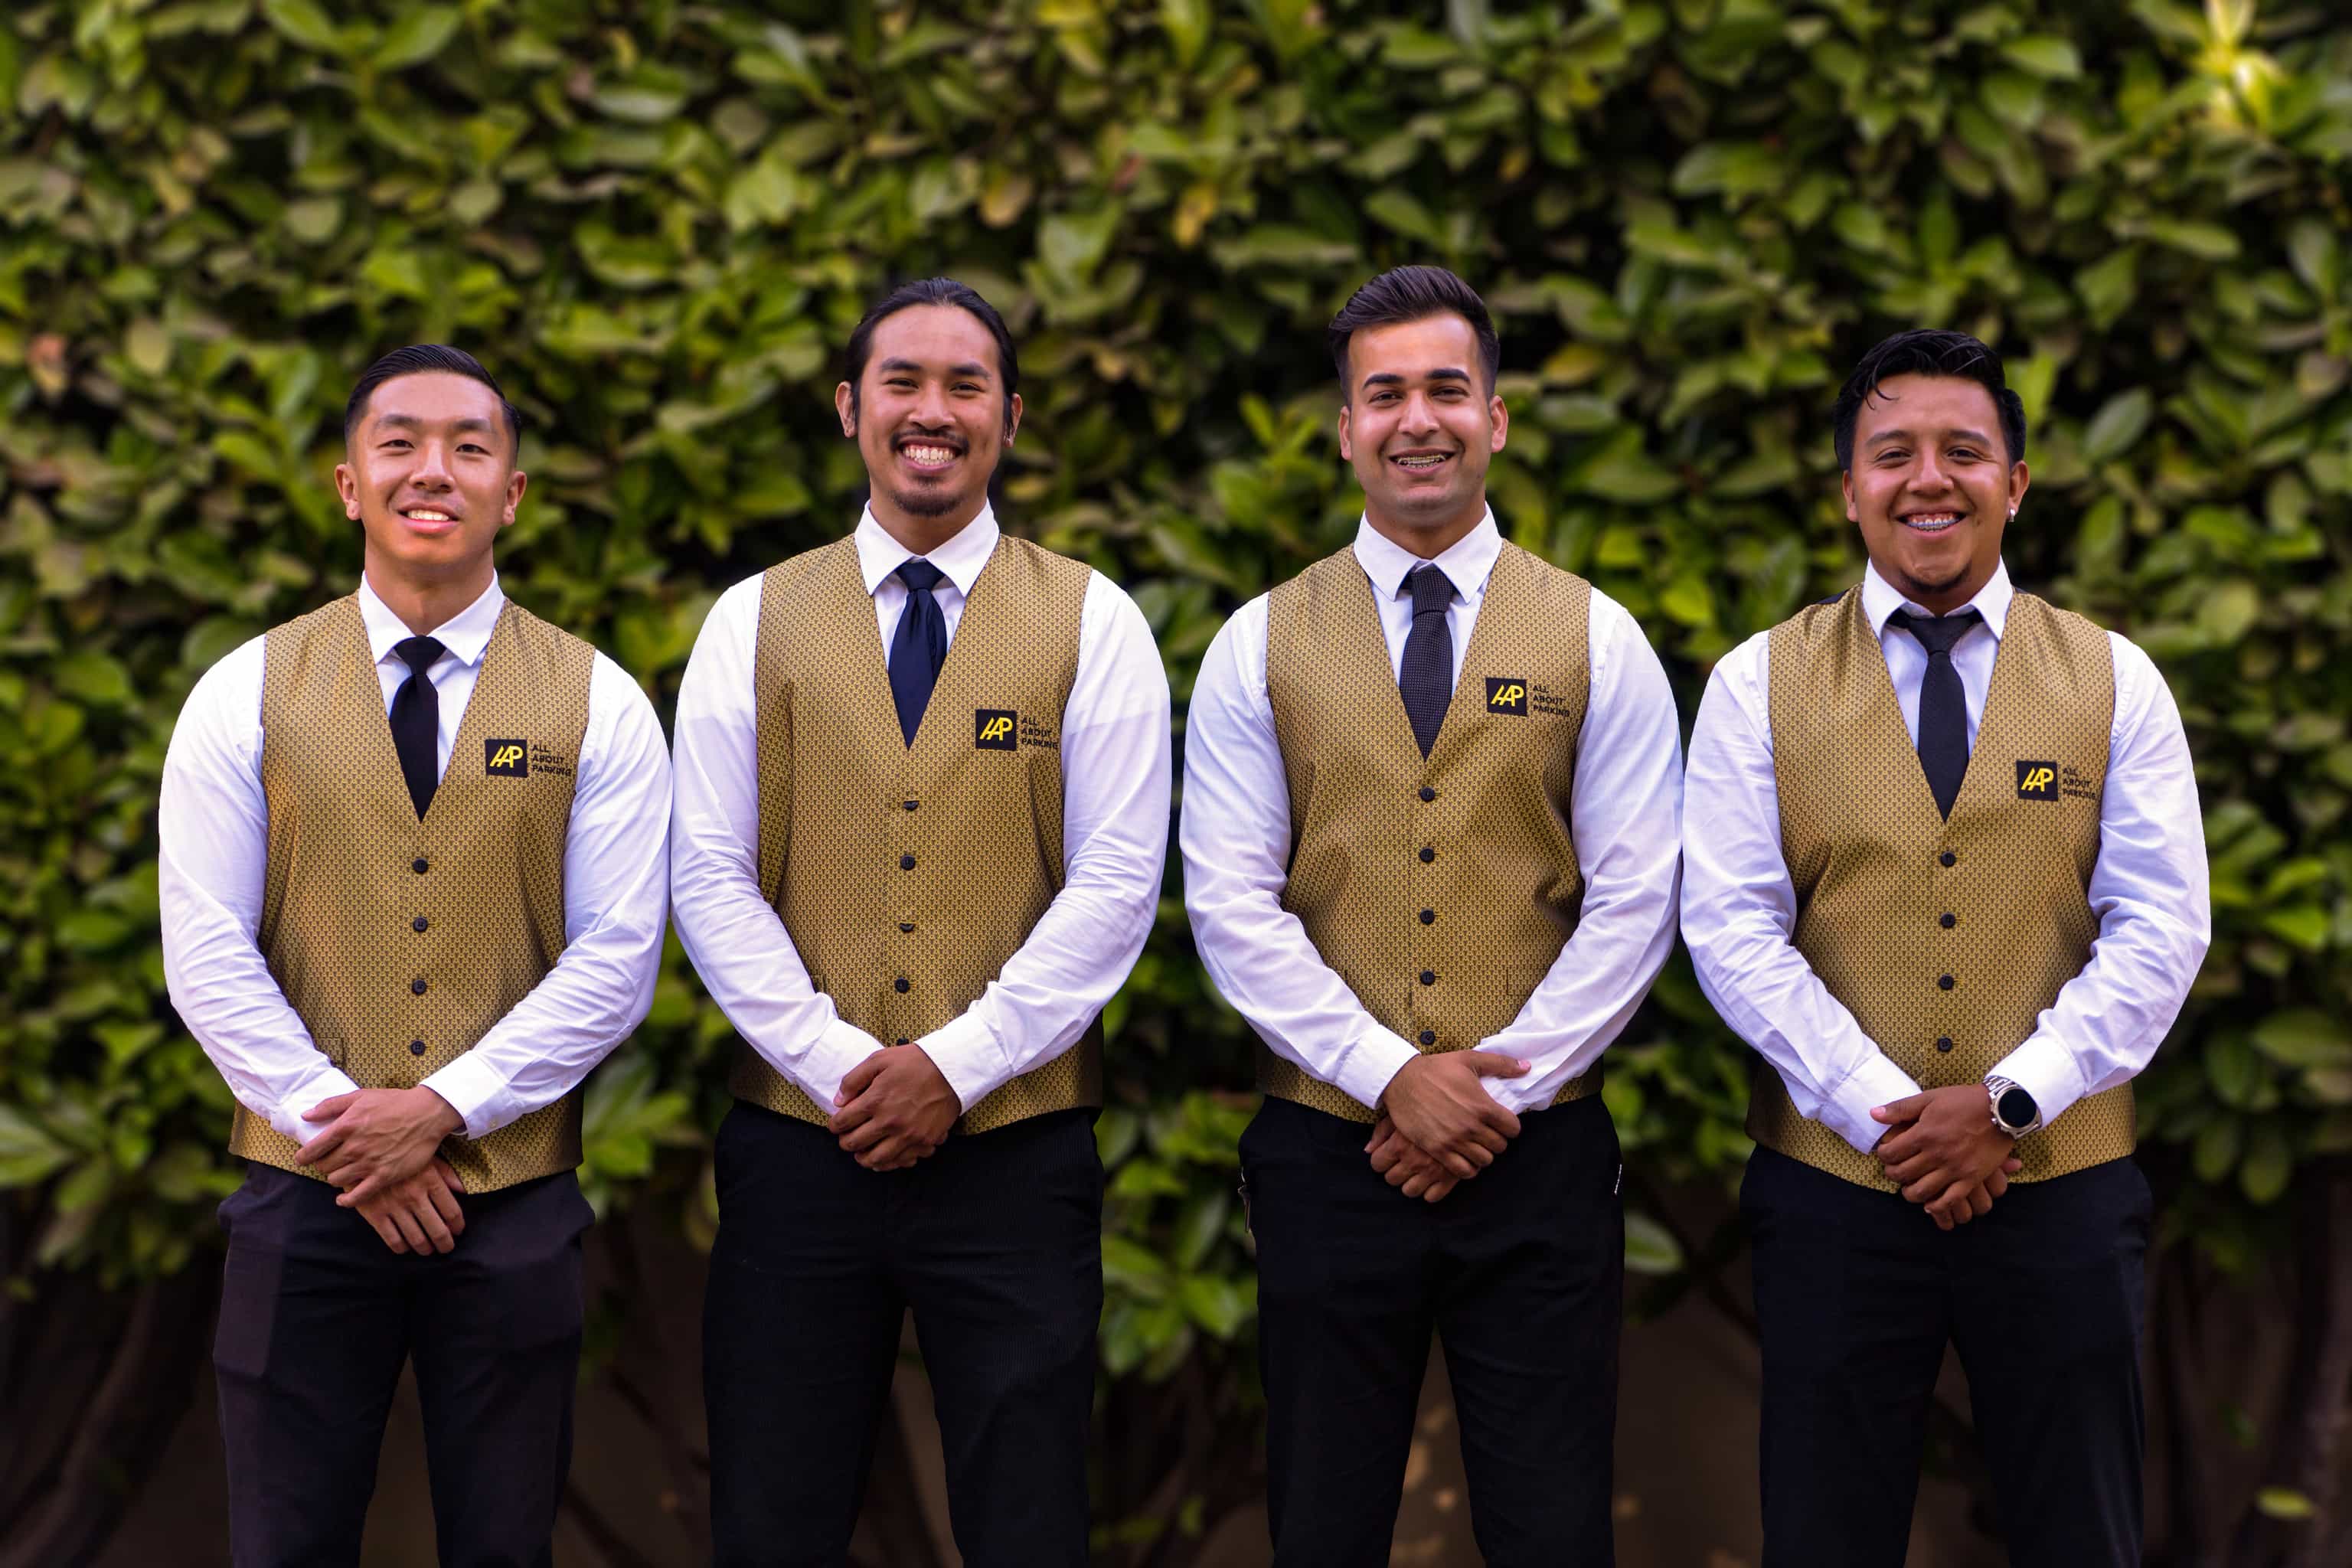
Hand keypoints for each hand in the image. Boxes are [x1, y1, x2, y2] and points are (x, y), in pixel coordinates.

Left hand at [300, 1087, 463, 1203]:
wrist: (427, 1113)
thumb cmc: (394, 1102)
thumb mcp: (361, 1095)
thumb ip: (330, 1105)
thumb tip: (306, 1115)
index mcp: (346, 1126)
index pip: (312, 1150)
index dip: (303, 1157)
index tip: (304, 1158)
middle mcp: (354, 1147)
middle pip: (324, 1166)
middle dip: (323, 1164)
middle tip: (330, 1161)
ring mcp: (369, 1163)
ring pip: (336, 1180)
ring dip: (335, 1177)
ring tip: (342, 1172)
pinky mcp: (384, 1176)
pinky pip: (357, 1196)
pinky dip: (346, 1200)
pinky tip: (343, 1199)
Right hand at [353, 1157, 465, 1254]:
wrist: (361, 1154)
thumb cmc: (398, 1155)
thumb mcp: (425, 1157)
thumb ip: (447, 1174)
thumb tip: (465, 1189)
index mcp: (430, 1180)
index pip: (452, 1212)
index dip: (458, 1226)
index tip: (458, 1230)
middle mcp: (414, 1195)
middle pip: (438, 1230)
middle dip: (445, 1243)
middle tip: (447, 1247)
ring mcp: (394, 1206)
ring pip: (417, 1239)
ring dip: (425, 1248)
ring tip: (428, 1249)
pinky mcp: (375, 1214)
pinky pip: (393, 1240)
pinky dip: (402, 1248)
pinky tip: (406, 1247)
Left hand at [829, 1045, 959, 1170]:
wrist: (951, 1069)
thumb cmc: (915, 1062)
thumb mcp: (879, 1059)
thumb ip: (854, 1079)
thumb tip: (839, 1101)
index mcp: (875, 1100)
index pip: (842, 1122)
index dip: (834, 1125)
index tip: (836, 1124)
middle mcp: (888, 1122)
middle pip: (854, 1144)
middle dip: (845, 1141)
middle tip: (847, 1137)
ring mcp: (907, 1135)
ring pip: (875, 1160)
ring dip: (863, 1157)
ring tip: (862, 1152)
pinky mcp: (924, 1141)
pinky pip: (901, 1162)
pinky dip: (889, 1163)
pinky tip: (884, 1157)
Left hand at [1365, 1115, 1459, 1202]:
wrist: (1464, 1109)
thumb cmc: (1427, 1108)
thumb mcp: (1401, 1113)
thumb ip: (1381, 1132)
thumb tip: (1368, 1151)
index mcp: (1399, 1144)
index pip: (1377, 1164)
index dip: (1381, 1159)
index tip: (1387, 1155)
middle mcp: (1414, 1160)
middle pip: (1391, 1179)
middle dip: (1395, 1171)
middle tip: (1403, 1161)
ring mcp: (1432, 1171)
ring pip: (1410, 1191)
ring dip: (1410, 1182)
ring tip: (1417, 1170)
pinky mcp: (1450, 1177)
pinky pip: (1433, 1196)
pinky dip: (1430, 1190)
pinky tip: (1432, 1178)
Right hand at [1377, 1051, 1528, 1179]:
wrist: (1401, 1080)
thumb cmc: (1436, 1068)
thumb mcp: (1469, 1059)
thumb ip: (1501, 1064)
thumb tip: (1527, 1067)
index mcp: (1482, 1106)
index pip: (1513, 1129)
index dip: (1510, 1126)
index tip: (1501, 1122)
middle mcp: (1471, 1126)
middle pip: (1500, 1147)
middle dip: (1497, 1140)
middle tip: (1487, 1133)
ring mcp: (1454, 1140)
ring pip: (1484, 1161)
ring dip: (1483, 1154)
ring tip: (1475, 1145)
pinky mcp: (1437, 1150)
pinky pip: (1463, 1171)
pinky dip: (1468, 1167)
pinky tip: (1463, 1157)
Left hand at [1871, 1086, 2019, 1225]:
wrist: (2002, 1109)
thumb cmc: (1964, 1101)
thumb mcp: (1930, 1098)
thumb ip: (1900, 1108)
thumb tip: (1873, 1114)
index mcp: (1924, 1134)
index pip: (1891, 1153)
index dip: (1883, 1155)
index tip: (1885, 1154)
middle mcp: (1937, 1154)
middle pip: (1903, 1174)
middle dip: (1892, 1174)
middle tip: (1894, 1171)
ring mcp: (1954, 1169)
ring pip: (1922, 1191)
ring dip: (1909, 1193)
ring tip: (1908, 1188)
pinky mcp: (1971, 1178)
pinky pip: (1950, 1200)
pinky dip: (1936, 1206)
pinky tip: (1929, 1205)